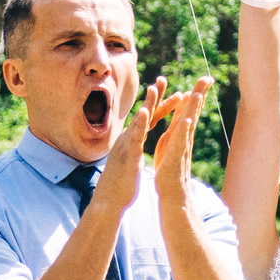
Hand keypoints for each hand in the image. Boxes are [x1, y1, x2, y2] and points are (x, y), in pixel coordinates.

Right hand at [93, 77, 165, 214]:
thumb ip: (132, 149)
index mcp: (132, 140)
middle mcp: (128, 139)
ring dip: (147, 104)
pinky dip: (141, 123)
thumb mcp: (129, 161)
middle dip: (154, 96)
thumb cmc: (121, 184)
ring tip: (155, 88)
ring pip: (139, 121)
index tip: (170, 92)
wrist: (109, 201)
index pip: (148, 119)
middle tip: (164, 79)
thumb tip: (135, 143)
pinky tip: (147, 111)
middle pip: (144, 114)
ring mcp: (127, 145)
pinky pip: (135, 137)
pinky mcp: (128, 155)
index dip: (159, 105)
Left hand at [153, 76, 210, 203]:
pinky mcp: (175, 159)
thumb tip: (180, 113)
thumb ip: (174, 129)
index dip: (196, 94)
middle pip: (192, 113)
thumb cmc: (169, 171)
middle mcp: (184, 139)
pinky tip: (186, 120)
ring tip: (198, 94)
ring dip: (193, 109)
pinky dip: (182, 131)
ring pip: (187, 125)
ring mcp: (181, 149)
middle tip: (207, 78)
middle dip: (199, 95)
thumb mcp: (170, 144)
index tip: (204, 79)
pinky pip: (179, 143)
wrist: (172, 196)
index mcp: (180, 134)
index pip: (189, 110)